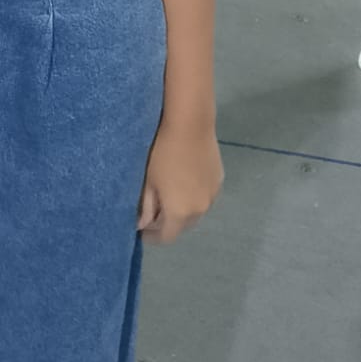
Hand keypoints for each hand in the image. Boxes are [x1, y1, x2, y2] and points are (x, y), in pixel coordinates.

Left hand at [138, 120, 222, 244]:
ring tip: (168, 195)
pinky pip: (204, 196)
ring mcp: (213, 195)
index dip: (152, 236)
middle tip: (152, 211)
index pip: (166, 237)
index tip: (141, 230)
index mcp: (180, 213)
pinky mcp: (219, 180)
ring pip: (195, 211)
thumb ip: (145, 206)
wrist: (190, 123)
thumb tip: (142, 224)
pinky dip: (193, 196)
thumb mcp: (147, 179)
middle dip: (167, 223)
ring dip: (182, 210)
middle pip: (182, 226)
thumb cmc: (161, 151)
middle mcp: (200, 210)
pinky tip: (183, 181)